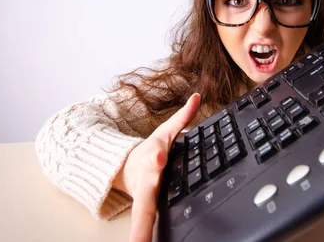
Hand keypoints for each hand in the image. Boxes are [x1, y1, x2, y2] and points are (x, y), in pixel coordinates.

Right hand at [115, 93, 200, 241]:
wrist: (125, 169)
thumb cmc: (149, 152)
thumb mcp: (164, 132)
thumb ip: (182, 118)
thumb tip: (197, 97)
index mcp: (153, 161)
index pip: (155, 158)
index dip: (157, 156)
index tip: (158, 156)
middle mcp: (147, 183)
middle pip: (145, 195)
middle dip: (147, 202)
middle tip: (144, 219)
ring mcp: (143, 199)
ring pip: (142, 218)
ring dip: (140, 233)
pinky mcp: (143, 212)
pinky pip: (143, 229)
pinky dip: (141, 240)